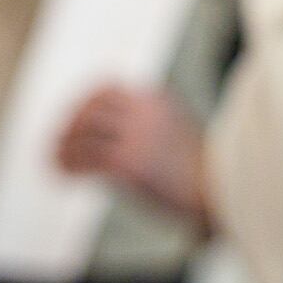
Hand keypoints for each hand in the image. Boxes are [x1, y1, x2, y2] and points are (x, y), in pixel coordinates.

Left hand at [57, 84, 210, 226]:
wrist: (227, 194)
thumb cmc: (207, 175)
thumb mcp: (178, 137)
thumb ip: (150, 130)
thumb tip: (120, 147)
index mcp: (157, 101)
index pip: (106, 88)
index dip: (82, 103)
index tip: (72, 120)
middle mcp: (144, 113)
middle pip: (89, 107)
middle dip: (68, 123)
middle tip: (57, 141)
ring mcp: (136, 136)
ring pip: (82, 131)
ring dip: (63, 145)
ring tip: (54, 160)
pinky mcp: (129, 163)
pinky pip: (85, 158)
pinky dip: (68, 164)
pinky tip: (63, 176)